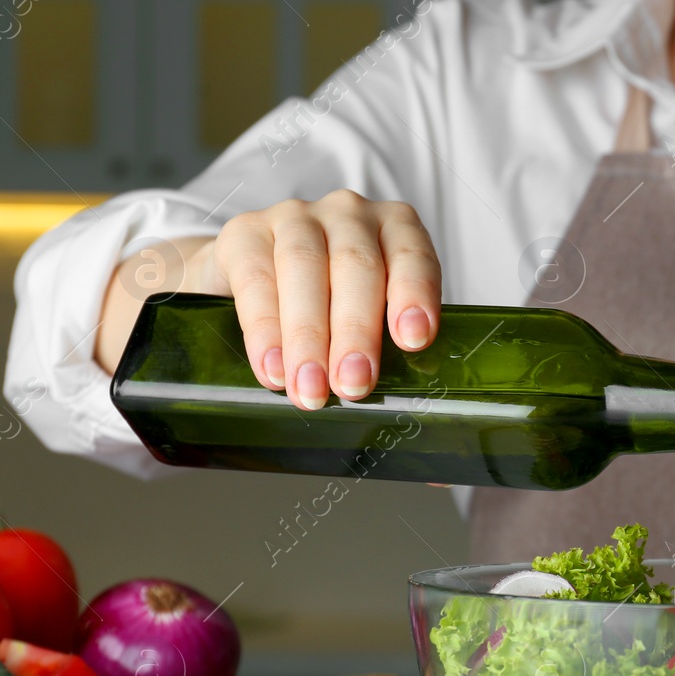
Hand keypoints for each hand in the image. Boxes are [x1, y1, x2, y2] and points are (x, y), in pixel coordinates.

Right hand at [96, 190, 441, 409]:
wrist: (242, 277)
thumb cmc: (328, 307)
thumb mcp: (366, 325)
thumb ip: (395, 371)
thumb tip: (432, 459)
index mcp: (396, 232)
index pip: (414, 255)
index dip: (415, 293)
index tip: (413, 339)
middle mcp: (350, 216)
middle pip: (358, 268)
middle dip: (357, 332)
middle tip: (354, 388)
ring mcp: (295, 218)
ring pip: (305, 270)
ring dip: (309, 337)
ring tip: (310, 391)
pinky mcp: (244, 234)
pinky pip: (255, 280)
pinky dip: (264, 329)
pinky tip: (271, 369)